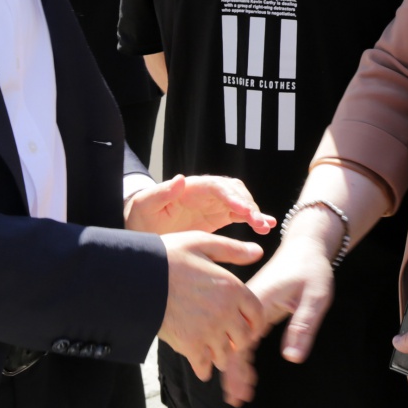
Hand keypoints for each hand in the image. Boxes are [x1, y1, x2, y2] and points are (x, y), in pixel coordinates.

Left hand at [125, 174, 275, 235]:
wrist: (142, 229)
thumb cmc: (141, 216)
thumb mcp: (144, 205)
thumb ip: (161, 192)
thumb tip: (181, 178)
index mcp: (190, 188)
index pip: (216, 187)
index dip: (232, 197)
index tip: (244, 210)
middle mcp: (205, 193)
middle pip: (233, 192)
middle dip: (248, 205)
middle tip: (259, 223)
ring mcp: (213, 204)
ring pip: (241, 202)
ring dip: (255, 212)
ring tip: (266, 226)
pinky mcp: (218, 216)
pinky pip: (240, 214)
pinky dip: (254, 219)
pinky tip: (267, 226)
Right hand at [158, 231, 264, 403]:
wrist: (137, 277)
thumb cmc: (169, 256)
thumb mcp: (202, 243)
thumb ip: (232, 250)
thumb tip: (258, 252)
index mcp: (232, 288)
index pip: (256, 314)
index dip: (254, 322)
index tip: (247, 325)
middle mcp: (225, 312)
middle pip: (244, 337)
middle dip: (239, 340)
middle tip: (231, 341)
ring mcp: (208, 331)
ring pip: (225, 355)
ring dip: (222, 356)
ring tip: (216, 354)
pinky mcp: (189, 345)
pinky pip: (204, 366)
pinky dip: (204, 369)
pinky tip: (202, 367)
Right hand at [219, 230, 336, 404]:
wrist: (305, 247)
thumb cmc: (311, 269)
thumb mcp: (315, 297)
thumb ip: (303, 326)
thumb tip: (292, 358)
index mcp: (257, 302)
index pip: (240, 342)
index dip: (237, 369)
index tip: (239, 392)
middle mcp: (246, 306)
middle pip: (232, 344)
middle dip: (232, 374)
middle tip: (236, 401)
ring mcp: (247, 308)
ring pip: (235, 341)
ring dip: (235, 367)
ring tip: (238, 394)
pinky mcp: (253, 310)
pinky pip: (242, 335)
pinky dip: (241, 355)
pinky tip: (244, 371)